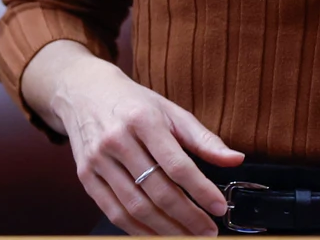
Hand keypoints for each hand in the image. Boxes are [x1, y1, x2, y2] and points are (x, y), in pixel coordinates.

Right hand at [47, 53, 243, 235]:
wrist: (83, 92)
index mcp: (143, 120)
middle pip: (156, 191)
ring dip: (165, 229)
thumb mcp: (170, 111)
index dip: (200, 190)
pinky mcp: (85, 176)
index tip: (219, 208)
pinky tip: (157, 235)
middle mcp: (117, 140)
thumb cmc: (133, 103)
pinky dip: (137, 230)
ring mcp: (97, 160)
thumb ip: (203, 139)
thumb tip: (236, 159)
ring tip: (187, 237)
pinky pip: (113, 212)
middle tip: (208, 232)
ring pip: (135, 207)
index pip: (176, 165)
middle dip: (187, 217)